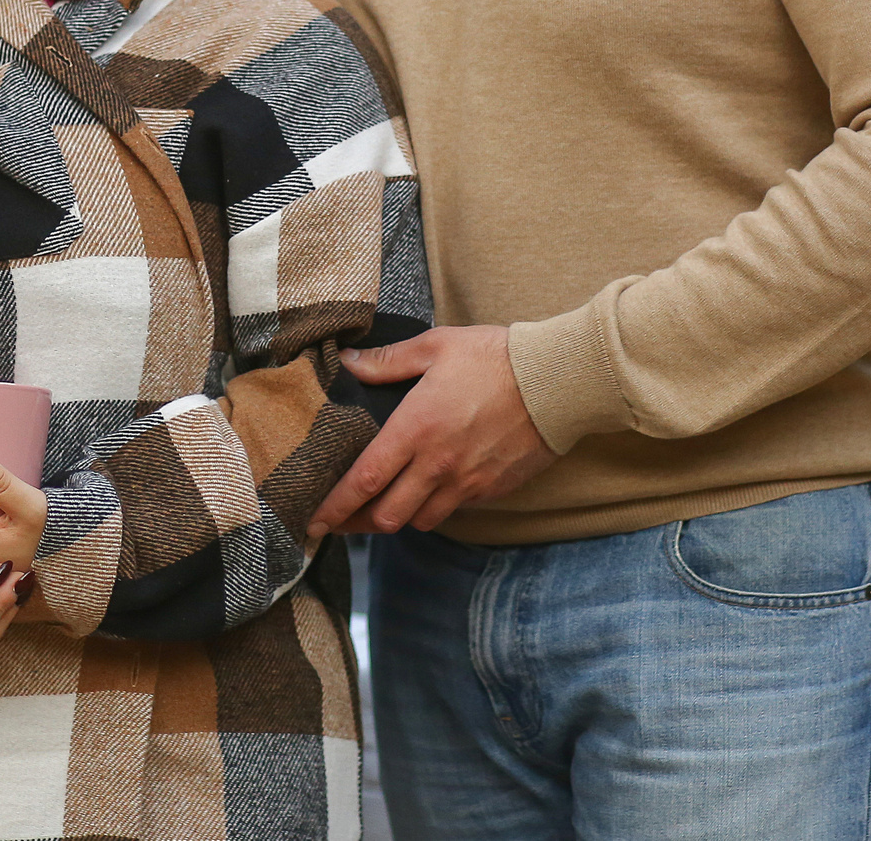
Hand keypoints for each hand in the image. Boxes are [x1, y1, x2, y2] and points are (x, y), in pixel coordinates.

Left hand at [310, 325, 555, 536]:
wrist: (556, 381)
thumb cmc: (494, 358)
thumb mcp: (435, 347)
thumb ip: (387, 361)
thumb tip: (349, 364)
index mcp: (415, 429)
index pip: (365, 480)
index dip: (336, 505)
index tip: (314, 520)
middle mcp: (437, 464)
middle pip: (388, 516)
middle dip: (359, 523)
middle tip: (342, 519)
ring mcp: (466, 481)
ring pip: (420, 520)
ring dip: (399, 516)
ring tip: (385, 505)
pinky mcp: (491, 489)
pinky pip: (454, 510)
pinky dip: (435, 507)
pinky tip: (429, 491)